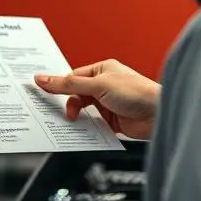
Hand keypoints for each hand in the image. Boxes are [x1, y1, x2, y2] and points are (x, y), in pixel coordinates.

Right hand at [35, 59, 160, 139]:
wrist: (159, 114)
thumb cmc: (137, 92)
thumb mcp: (98, 85)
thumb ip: (69, 84)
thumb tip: (44, 78)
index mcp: (102, 70)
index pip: (73, 77)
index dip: (58, 85)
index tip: (42, 92)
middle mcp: (104, 86)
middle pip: (76, 95)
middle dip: (68, 104)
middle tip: (59, 112)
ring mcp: (108, 104)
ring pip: (84, 111)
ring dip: (77, 117)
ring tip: (72, 122)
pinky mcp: (112, 122)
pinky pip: (92, 125)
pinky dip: (86, 128)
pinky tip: (82, 131)